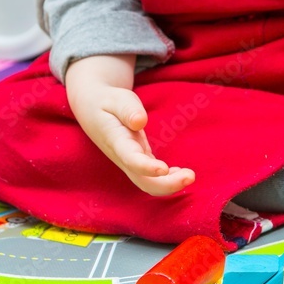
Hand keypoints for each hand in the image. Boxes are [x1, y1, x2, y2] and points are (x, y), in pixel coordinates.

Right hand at [65, 55, 194, 195]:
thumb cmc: (107, 101)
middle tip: (190, 176)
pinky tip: (182, 173)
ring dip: (170, 184)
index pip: (131, 159)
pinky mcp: (137, 161)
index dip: (146, 167)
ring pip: (149, 183)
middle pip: (143, 181)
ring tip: (190, 175)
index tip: (164, 169)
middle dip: (166, 185)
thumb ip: (127, 108)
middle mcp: (123, 157)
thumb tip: (140, 121)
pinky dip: (168, 179)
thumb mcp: (116, 98)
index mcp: (116, 141)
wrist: (92, 109)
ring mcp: (130, 162)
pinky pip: (152, 178)